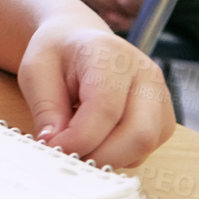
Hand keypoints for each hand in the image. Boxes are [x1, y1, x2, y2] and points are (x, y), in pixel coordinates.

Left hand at [16, 15, 174, 166]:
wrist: (78, 42)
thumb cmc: (57, 54)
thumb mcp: (35, 70)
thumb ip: (45, 107)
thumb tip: (54, 143)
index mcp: (111, 55)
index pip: (106, 107)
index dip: (80, 137)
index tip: (54, 147)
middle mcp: (145, 75)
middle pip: (139, 133)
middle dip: (100, 155)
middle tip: (67, 156)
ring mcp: (160, 98)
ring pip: (145, 146)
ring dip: (108, 157)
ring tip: (77, 147)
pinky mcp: (162, 118)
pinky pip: (145, 150)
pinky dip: (117, 155)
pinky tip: (94, 142)